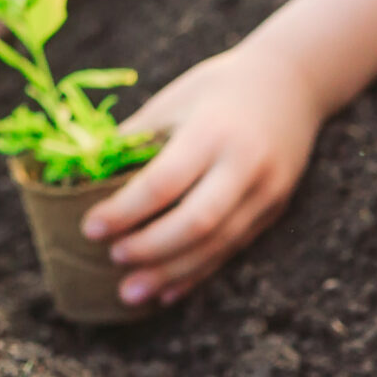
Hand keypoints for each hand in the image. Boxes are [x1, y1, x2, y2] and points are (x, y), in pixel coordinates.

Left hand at [79, 45, 328, 306]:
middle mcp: (245, 164)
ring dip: (171, 273)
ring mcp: (266, 191)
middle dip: (150, 248)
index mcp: (213, 131)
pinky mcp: (275, 209)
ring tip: (131, 293)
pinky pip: (232, 249)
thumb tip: (83, 182)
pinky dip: (197, 273)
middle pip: (196, 221)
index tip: (90, 228)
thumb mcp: (173, 101)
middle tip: (113, 258)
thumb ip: (135, 142)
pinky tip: (167, 292)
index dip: (125, 210)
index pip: (164, 181)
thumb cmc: (217, 90)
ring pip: (217, 244)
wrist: (293, 83)